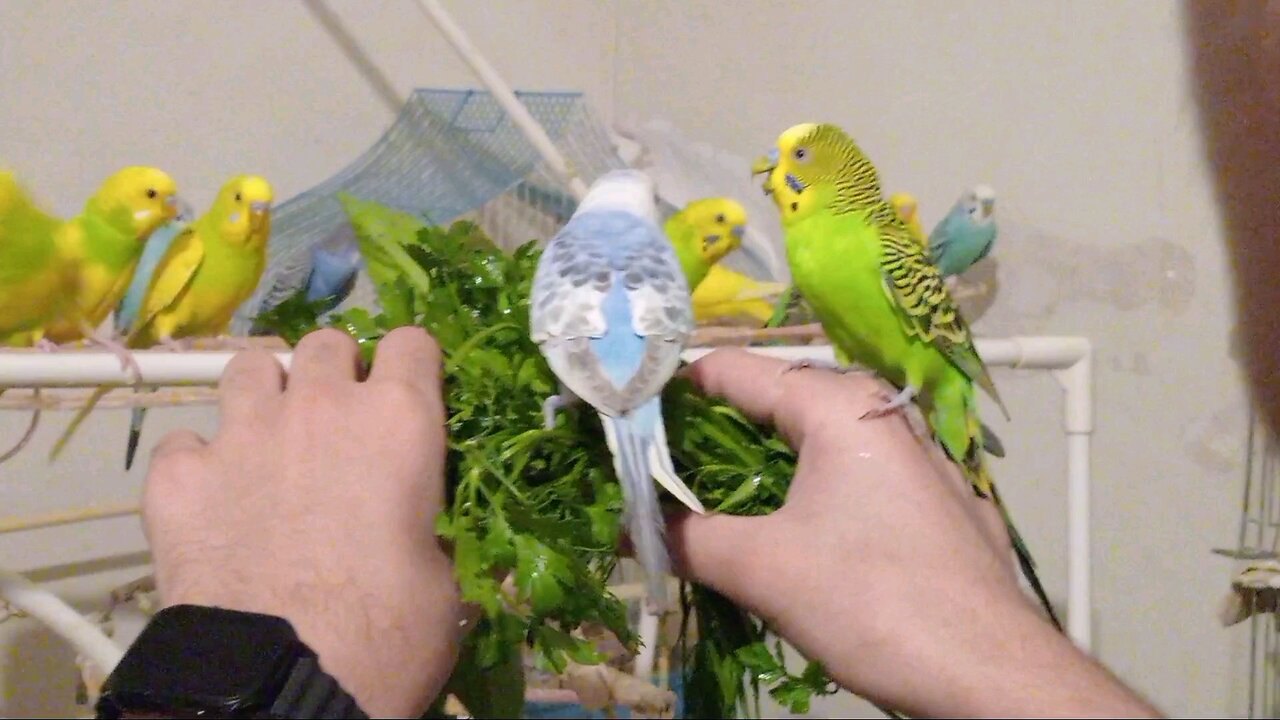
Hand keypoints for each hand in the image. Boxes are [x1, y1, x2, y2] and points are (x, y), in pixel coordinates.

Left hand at [140, 327, 462, 717]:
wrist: (278, 680)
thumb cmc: (386, 635)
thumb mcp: (445, 583)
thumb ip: (434, 534)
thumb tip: (429, 540)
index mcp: (400, 421)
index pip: (411, 341)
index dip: (411, 367)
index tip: (409, 398)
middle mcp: (320, 406)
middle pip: (327, 342)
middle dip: (336, 372)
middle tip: (338, 423)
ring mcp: (242, 433)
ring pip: (249, 366)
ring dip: (265, 393)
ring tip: (269, 440)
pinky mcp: (178, 475)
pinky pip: (185, 441)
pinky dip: (200, 462)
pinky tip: (211, 499)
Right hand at [666, 348, 1161, 717]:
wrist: (990, 670)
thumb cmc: (873, 600)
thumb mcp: (763, 569)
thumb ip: (687, 540)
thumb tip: (633, 532)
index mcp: (837, 406)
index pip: (733, 370)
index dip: (672, 388)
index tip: (625, 414)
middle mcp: (879, 412)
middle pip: (775, 399)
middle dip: (711, 428)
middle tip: (656, 461)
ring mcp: (916, 456)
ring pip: (816, 440)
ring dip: (758, 462)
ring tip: (706, 495)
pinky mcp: (935, 500)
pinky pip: (852, 473)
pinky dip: (806, 487)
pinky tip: (784, 527)